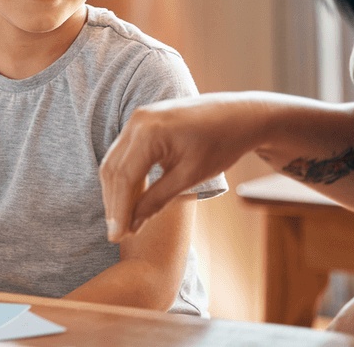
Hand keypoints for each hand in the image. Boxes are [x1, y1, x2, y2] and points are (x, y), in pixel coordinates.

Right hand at [100, 92, 267, 242]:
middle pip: (113, 170)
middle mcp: (137, 122)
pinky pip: (124, 153)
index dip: (118, 211)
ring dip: (116, 191)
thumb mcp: (190, 176)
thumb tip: (132, 225)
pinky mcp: (142, 122)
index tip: (117, 237)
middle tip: (117, 234)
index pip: (123, 178)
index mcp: (149, 132)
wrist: (240, 115)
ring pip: (114, 162)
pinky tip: (131, 198)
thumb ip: (157, 199)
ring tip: (123, 220)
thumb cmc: (221, 143)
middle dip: (113, 203)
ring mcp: (137, 119)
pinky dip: (125, 177)